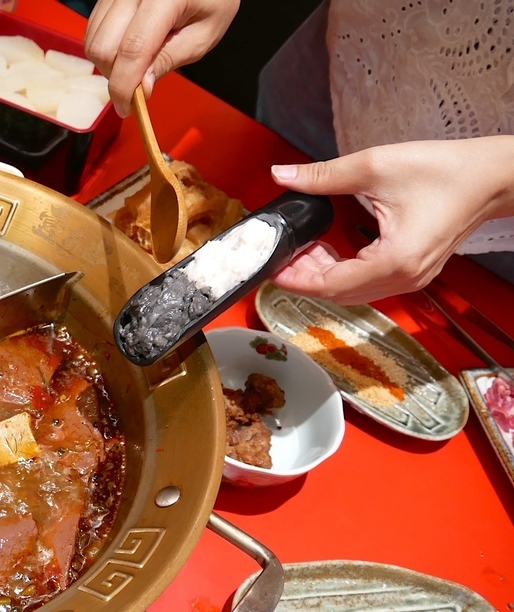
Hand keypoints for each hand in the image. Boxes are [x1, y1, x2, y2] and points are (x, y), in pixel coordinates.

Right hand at [84, 0, 238, 116]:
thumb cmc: (212, 0)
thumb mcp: (202, 35)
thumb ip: (169, 59)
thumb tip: (140, 88)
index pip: (132, 50)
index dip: (124, 87)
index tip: (126, 108)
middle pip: (103, 47)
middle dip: (114, 76)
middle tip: (136, 85)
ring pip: (93, 39)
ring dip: (108, 63)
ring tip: (135, 63)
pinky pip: (94, 28)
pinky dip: (105, 46)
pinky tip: (126, 47)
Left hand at [270, 136, 513, 304]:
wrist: (491, 176)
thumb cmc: (446, 171)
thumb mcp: (376, 166)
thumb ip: (325, 175)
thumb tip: (284, 175)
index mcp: (395, 261)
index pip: (330, 285)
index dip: (295, 279)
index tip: (272, 267)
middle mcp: (404, 278)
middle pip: (338, 294)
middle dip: (304, 276)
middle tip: (282, 252)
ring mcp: (410, 279)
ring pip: (352, 292)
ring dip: (322, 275)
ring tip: (301, 249)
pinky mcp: (412, 272)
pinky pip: (367, 283)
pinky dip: (342, 272)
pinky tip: (327, 250)